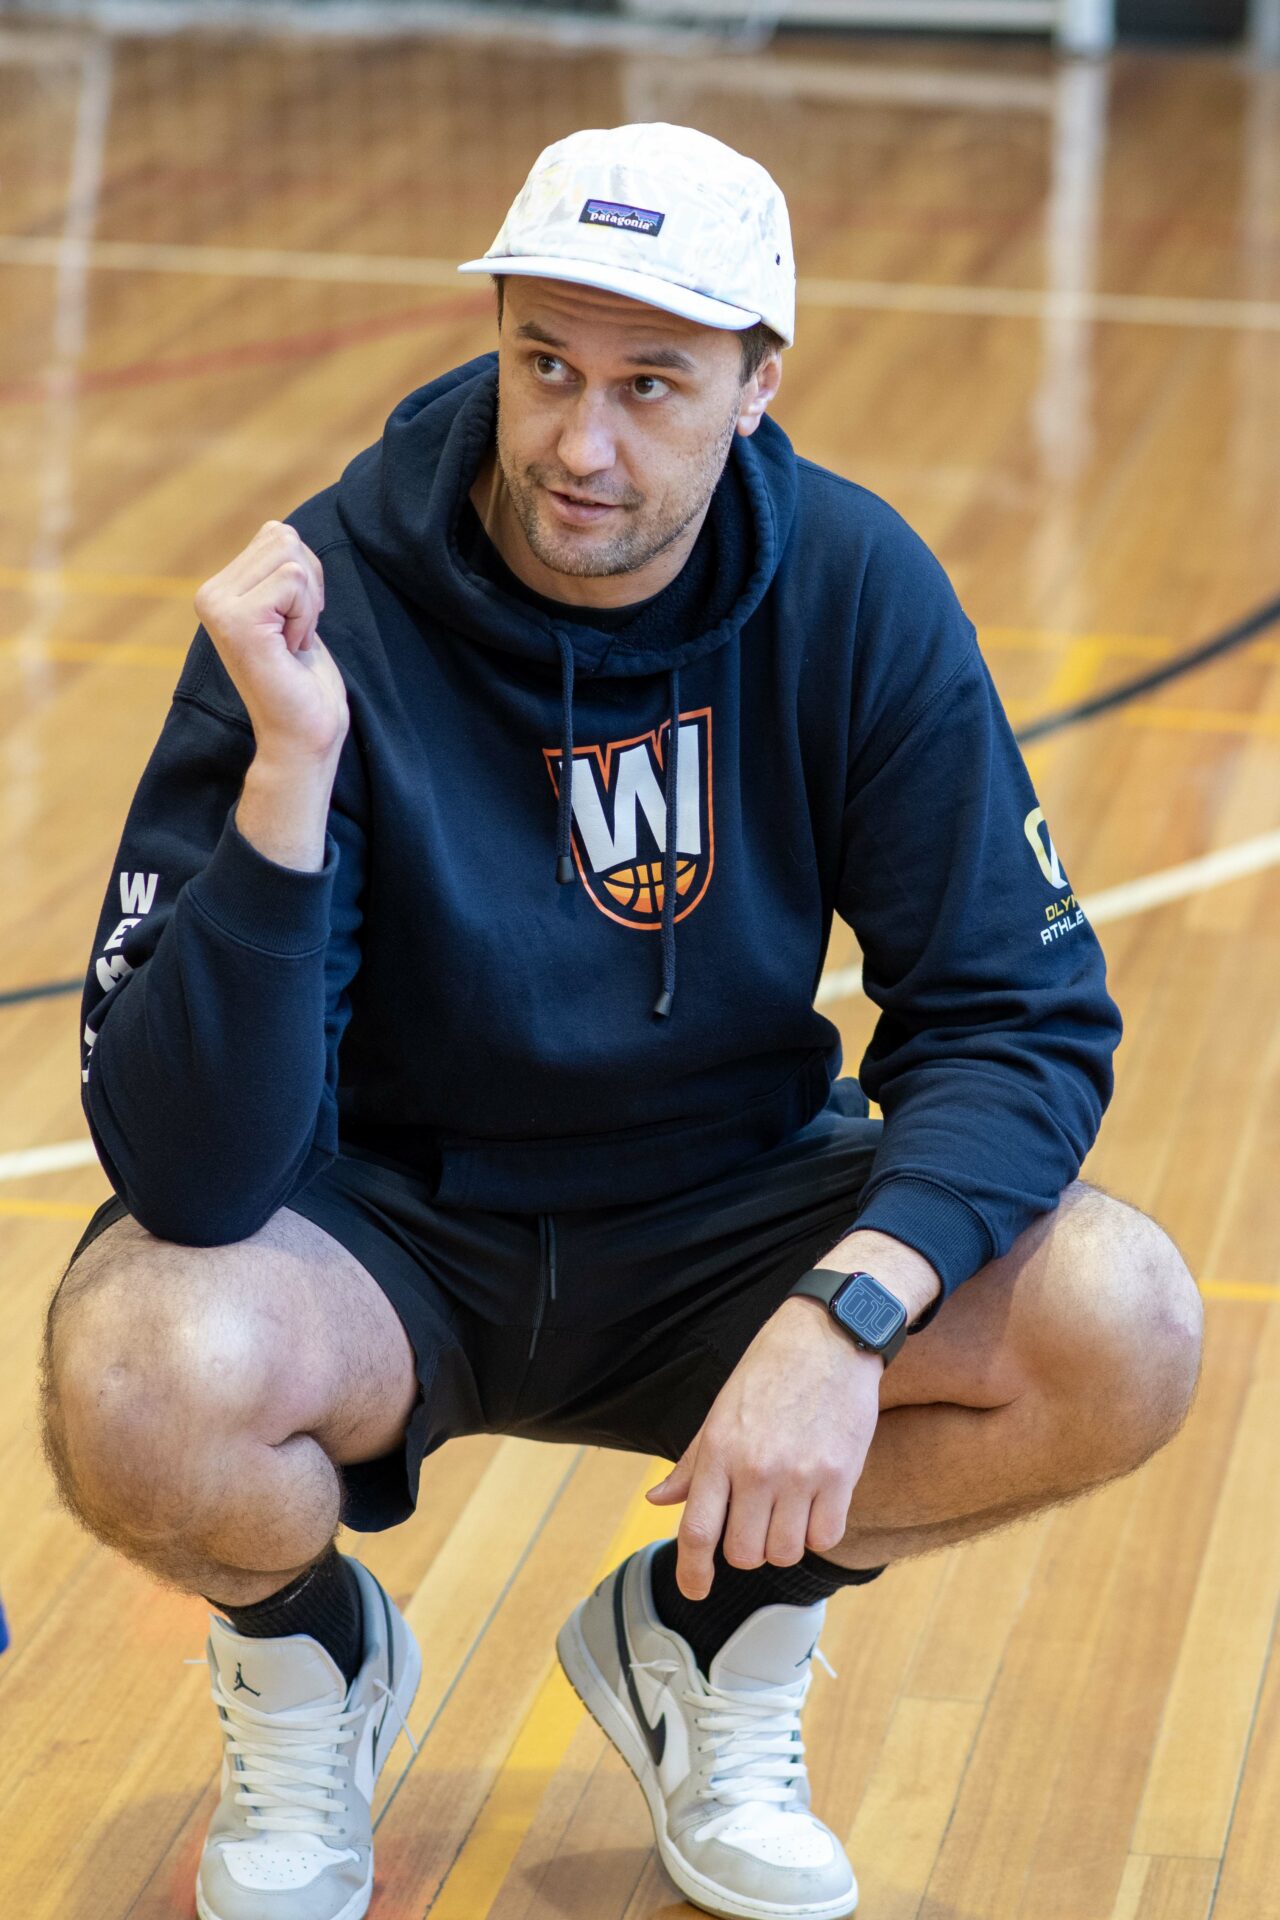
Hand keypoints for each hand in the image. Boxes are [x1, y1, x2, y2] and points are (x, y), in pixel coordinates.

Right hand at [193, 521, 348, 766]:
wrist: (302, 733)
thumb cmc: (304, 679)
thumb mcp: (290, 611)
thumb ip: (277, 570)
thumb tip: (281, 531)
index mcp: (219, 589)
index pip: (277, 535)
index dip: (306, 578)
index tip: (294, 624)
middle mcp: (209, 594)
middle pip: (283, 537)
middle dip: (309, 586)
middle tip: (296, 634)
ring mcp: (218, 607)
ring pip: (290, 555)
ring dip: (308, 603)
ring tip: (292, 642)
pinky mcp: (237, 621)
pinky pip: (294, 580)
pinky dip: (306, 616)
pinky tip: (291, 650)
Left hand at [646, 1297, 883, 1599]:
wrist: (828, 1336)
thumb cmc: (769, 1373)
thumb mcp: (720, 1412)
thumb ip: (693, 1464)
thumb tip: (657, 1499)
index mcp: (719, 1452)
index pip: (696, 1532)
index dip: (692, 1572)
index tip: (695, 1589)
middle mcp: (756, 1469)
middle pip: (743, 1554)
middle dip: (746, 1550)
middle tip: (755, 1523)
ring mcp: (800, 1475)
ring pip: (784, 1553)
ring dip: (783, 1543)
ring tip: (788, 1511)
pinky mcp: (840, 1475)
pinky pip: (825, 1538)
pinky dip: (819, 1533)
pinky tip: (817, 1506)